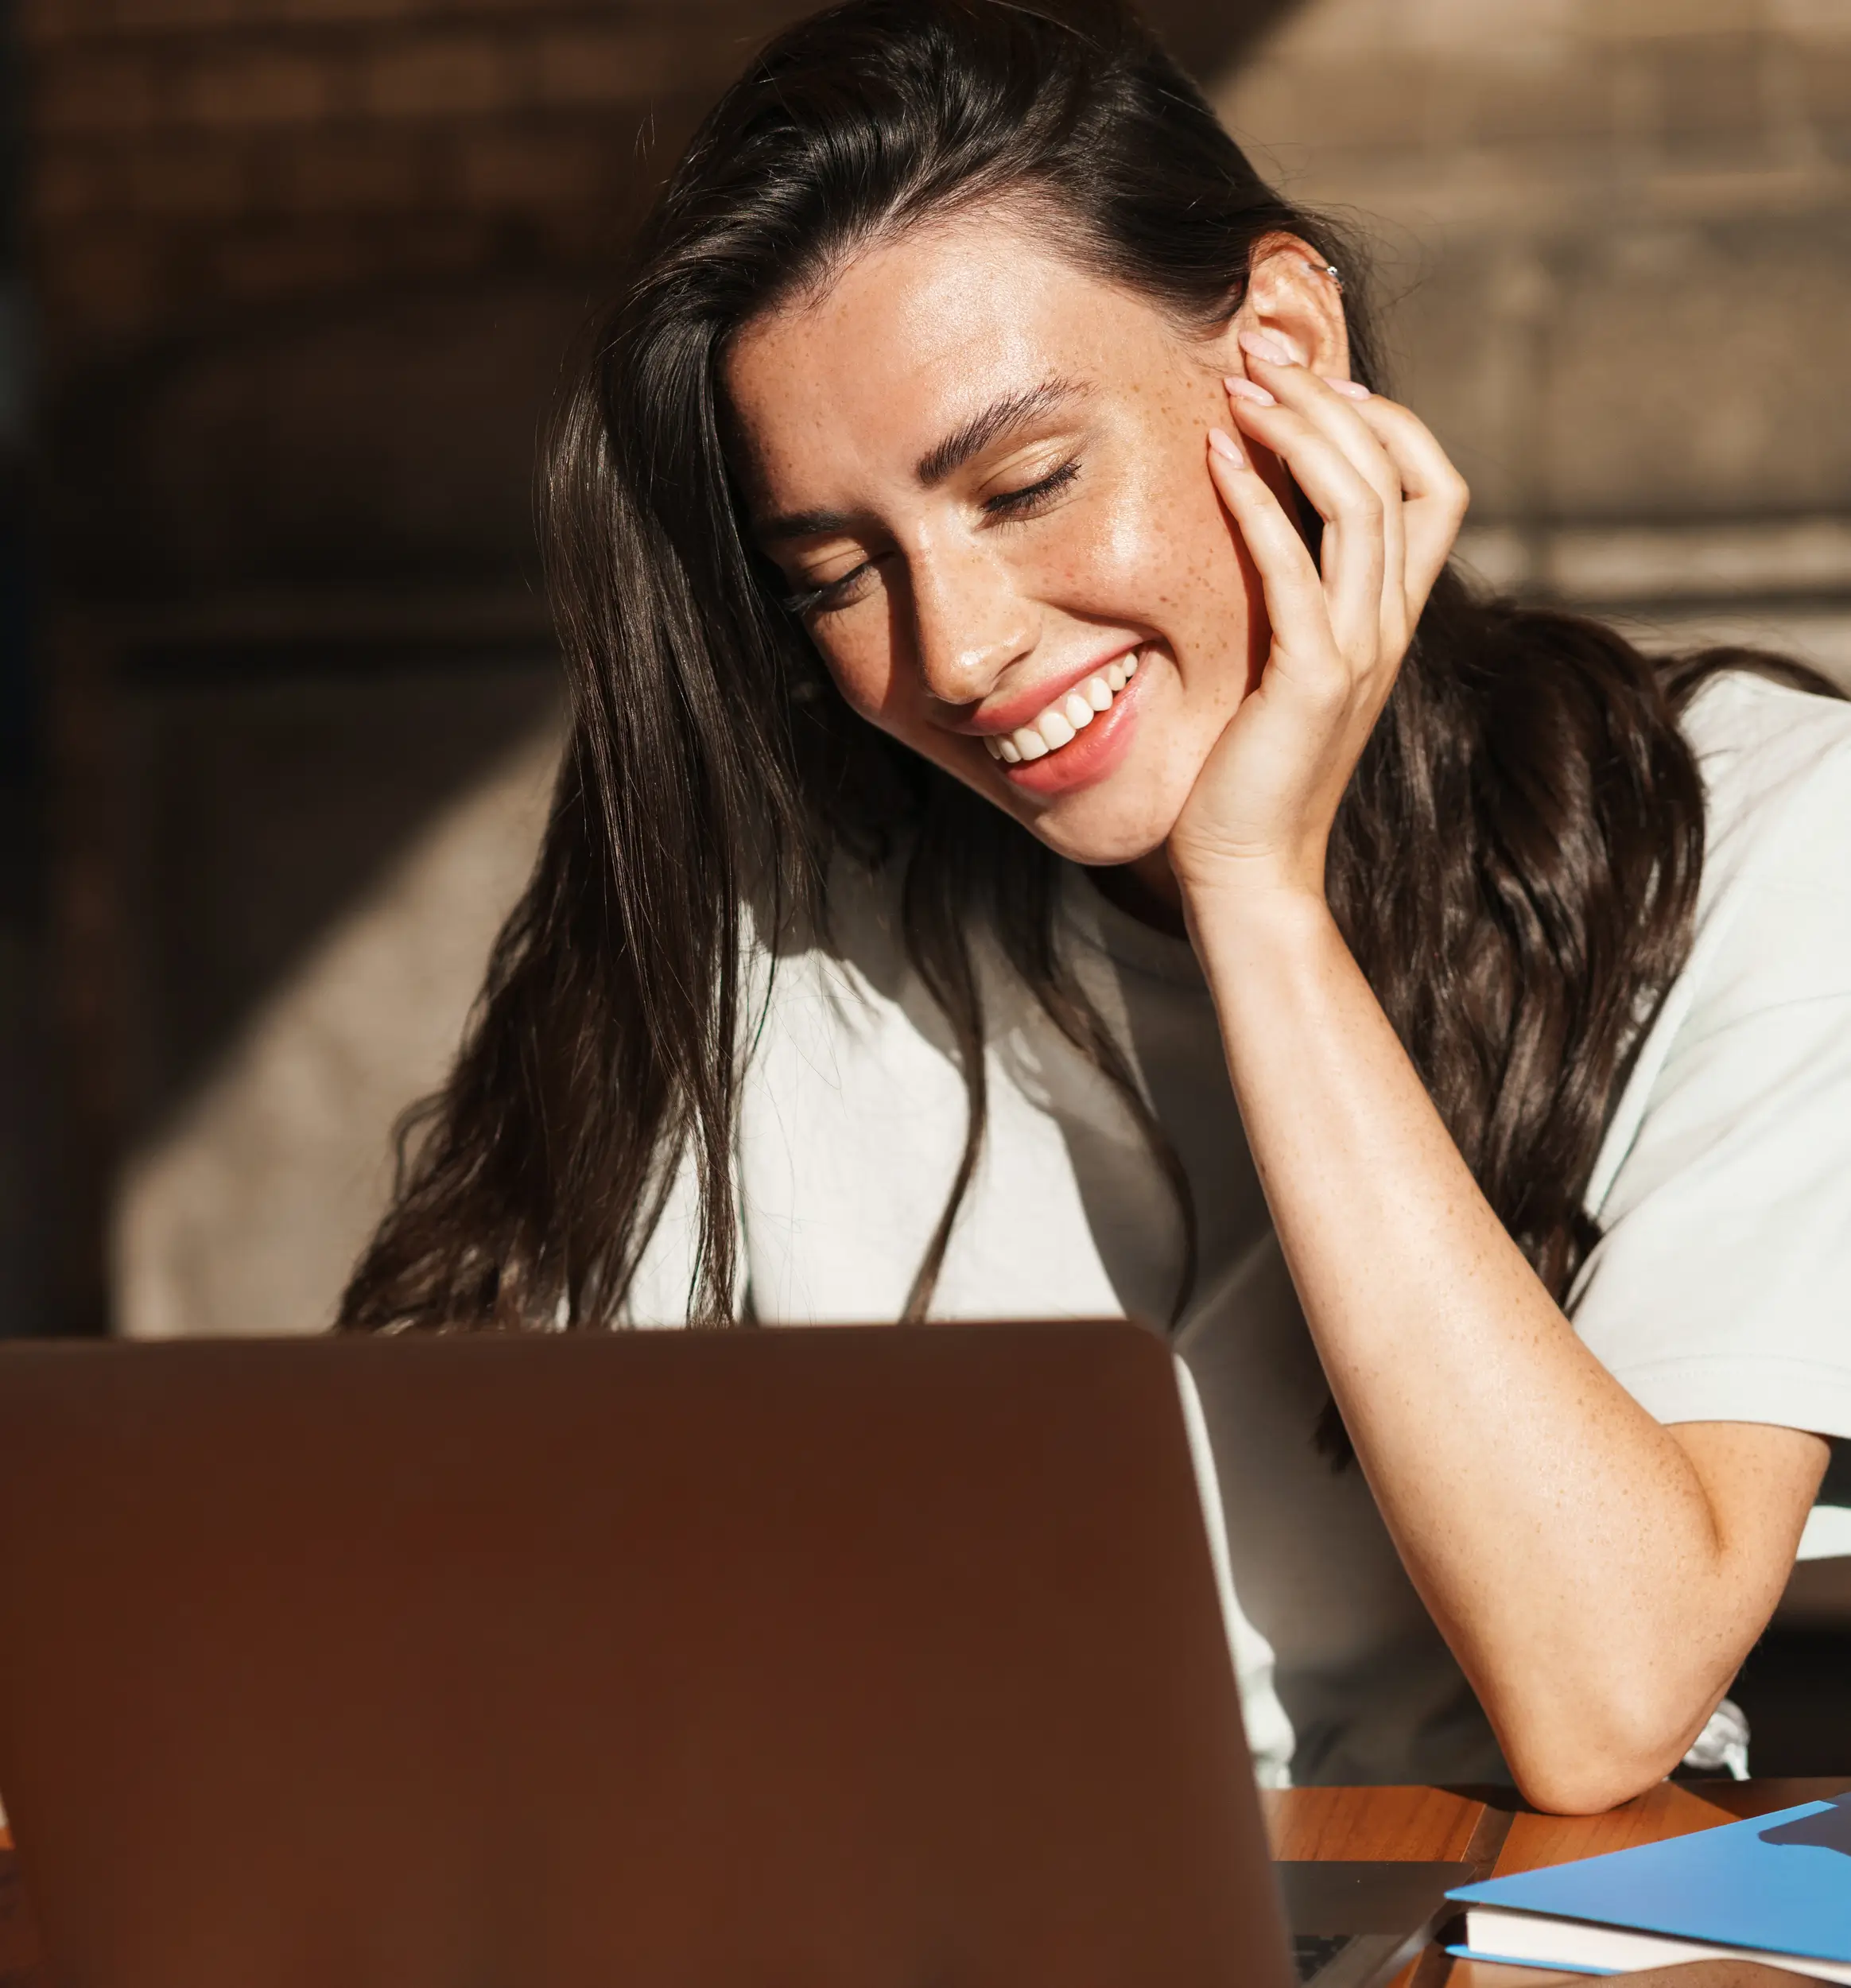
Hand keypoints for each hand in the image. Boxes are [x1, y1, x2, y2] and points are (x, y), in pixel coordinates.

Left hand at [1166, 332, 1468, 907]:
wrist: (1250, 872)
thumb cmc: (1249, 773)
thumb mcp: (1283, 669)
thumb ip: (1293, 602)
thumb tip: (1261, 526)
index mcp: (1391, 618)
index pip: (1434, 487)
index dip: (1389, 420)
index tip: (1322, 382)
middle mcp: (1390, 625)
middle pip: (1400, 472)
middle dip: (1331, 397)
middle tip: (1262, 350)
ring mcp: (1361, 650)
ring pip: (1362, 504)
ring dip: (1300, 430)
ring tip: (1239, 385)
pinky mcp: (1314, 678)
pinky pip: (1296, 568)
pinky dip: (1259, 503)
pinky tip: (1215, 458)